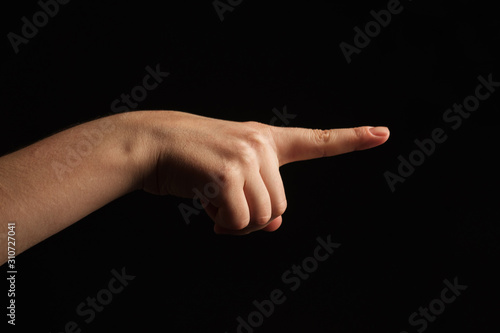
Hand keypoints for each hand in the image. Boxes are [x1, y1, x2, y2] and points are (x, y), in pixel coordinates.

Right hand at [139, 111, 389, 234]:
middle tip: (226, 210)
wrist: (152, 143)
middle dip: (255, 216)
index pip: (316, 140)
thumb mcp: (232, 176)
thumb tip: (277, 226)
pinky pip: (240, 221)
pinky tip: (206, 208)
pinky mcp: (229, 172)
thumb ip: (260, 196)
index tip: (383, 133)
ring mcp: (246, 156)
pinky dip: (225, 225)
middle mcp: (262, 144)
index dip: (351, 139)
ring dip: (238, 222)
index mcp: (266, 139)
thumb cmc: (192, 162)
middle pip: (281, 206)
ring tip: (214, 204)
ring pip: (264, 216)